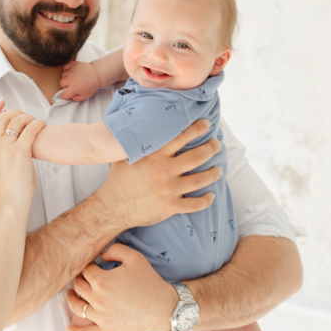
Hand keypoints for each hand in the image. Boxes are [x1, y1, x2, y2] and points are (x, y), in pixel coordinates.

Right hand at [0, 101, 45, 212]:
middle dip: (16, 112)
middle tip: (25, 116)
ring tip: (36, 123)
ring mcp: (6, 147)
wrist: (11, 200)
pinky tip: (42, 125)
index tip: (2, 103)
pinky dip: (38, 124)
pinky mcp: (20, 151)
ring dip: (29, 117)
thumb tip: (10, 131)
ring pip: (18, 120)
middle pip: (3, 117)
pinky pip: (30, 129)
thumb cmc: (8, 184)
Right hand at [59, 61, 101, 101]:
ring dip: (66, 77)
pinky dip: (66, 69)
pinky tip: (71, 72)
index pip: (63, 94)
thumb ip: (76, 98)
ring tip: (73, 78)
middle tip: (72, 85)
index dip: (66, 96)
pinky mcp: (73, 64)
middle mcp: (71, 79)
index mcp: (74, 88)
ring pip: (63, 75)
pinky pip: (65, 66)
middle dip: (65, 86)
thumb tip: (70, 96)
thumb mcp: (85, 96)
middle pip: (61, 83)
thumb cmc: (91, 85)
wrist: (97, 74)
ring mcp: (71, 71)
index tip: (69, 94)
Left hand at [66, 245, 177, 330]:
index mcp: (101, 281)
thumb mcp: (134, 257)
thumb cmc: (149, 281)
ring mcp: (100, 317)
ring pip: (77, 307)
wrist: (163, 307)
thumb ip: (115, 250)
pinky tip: (69, 329)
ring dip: (72, 299)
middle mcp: (97, 299)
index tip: (94, 267)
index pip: (86, 271)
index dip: (89, 267)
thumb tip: (101, 256)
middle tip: (84, 279)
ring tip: (72, 295)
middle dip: (80, 280)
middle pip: (78, 287)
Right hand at [94, 118, 220, 231]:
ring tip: (218, 170)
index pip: (181, 136)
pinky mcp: (171, 206)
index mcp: (154, 155)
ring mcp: (169, 190)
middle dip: (211, 148)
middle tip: (217, 145)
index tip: (206, 124)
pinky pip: (195, 204)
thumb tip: (141, 125)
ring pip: (201, 179)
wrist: (113, 207)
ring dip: (213, 174)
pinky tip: (210, 196)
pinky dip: (206, 200)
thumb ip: (137, 142)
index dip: (197, 128)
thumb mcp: (124, 155)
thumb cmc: (118, 179)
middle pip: (197, 156)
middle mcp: (164, 170)